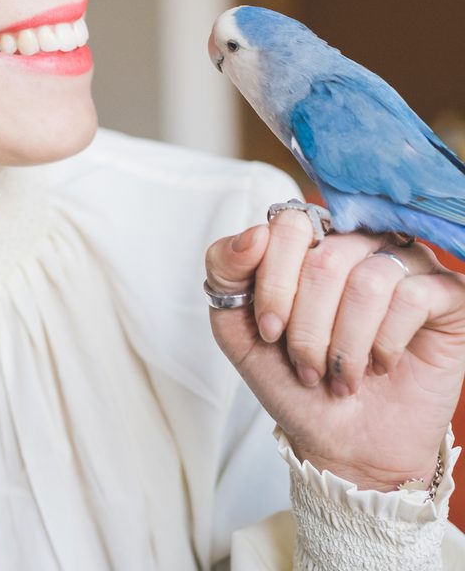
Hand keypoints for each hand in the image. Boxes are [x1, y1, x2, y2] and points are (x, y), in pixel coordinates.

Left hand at [206, 209, 464, 490]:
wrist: (342, 442)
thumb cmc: (289, 377)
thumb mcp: (236, 326)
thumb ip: (224, 270)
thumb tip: (253, 234)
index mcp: (308, 240)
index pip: (289, 225)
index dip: (275, 283)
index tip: (269, 331)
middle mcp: (358, 242)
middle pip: (326, 259)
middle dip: (307, 327)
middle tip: (306, 367)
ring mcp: (405, 263)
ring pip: (369, 281)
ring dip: (346, 345)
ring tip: (341, 375)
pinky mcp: (445, 295)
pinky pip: (414, 298)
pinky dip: (386, 344)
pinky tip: (381, 363)